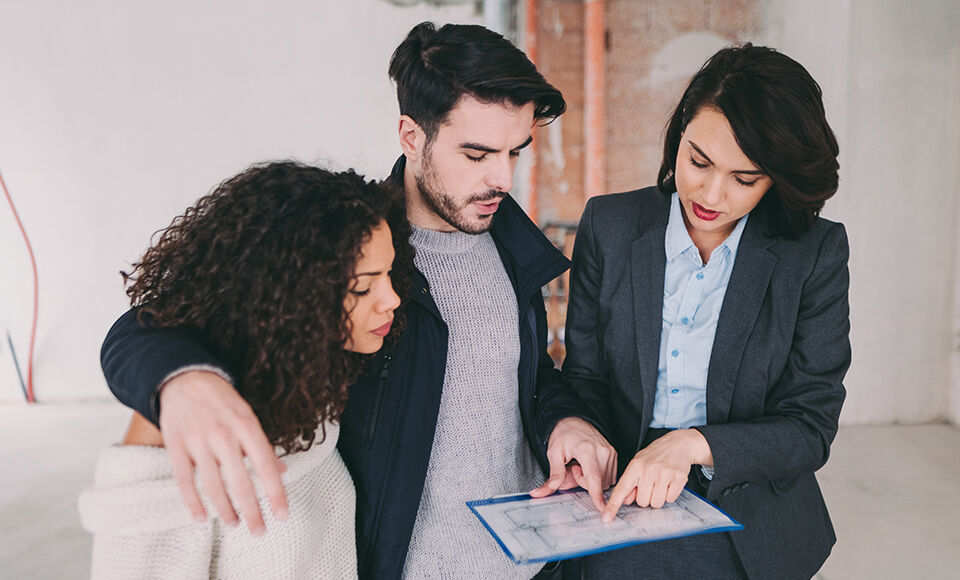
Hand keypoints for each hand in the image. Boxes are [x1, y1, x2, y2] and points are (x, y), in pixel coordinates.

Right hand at [158, 370, 288, 534]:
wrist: (184, 378)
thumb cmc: (222, 400)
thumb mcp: (248, 415)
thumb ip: (262, 445)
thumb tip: (282, 471)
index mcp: (246, 425)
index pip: (265, 465)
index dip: (275, 493)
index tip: (283, 515)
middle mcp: (223, 434)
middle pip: (240, 482)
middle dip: (252, 511)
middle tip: (259, 531)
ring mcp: (197, 441)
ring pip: (212, 486)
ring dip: (225, 510)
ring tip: (235, 524)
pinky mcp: (175, 446)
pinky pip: (184, 481)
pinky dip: (192, 503)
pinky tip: (202, 518)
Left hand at [529, 417, 616, 511]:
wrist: (574, 420)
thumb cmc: (563, 435)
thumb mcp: (553, 453)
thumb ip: (553, 475)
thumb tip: (543, 491)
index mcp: (587, 449)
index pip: (593, 478)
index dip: (597, 495)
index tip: (602, 508)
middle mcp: (602, 450)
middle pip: (597, 483)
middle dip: (584, 482)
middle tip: (574, 467)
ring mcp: (610, 452)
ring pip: (605, 481)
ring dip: (592, 479)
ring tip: (582, 464)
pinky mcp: (614, 454)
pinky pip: (609, 476)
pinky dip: (599, 476)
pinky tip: (590, 465)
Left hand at [601, 428, 711, 521]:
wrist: (678, 444)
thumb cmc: (656, 455)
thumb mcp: (638, 464)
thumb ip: (630, 482)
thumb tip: (625, 500)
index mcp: (636, 466)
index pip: (621, 489)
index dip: (613, 505)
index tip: (606, 517)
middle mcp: (648, 469)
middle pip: (642, 501)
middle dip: (646, 497)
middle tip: (650, 485)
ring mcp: (664, 473)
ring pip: (656, 503)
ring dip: (658, 497)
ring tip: (660, 483)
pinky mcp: (678, 478)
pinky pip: (670, 499)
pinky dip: (670, 494)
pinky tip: (669, 483)